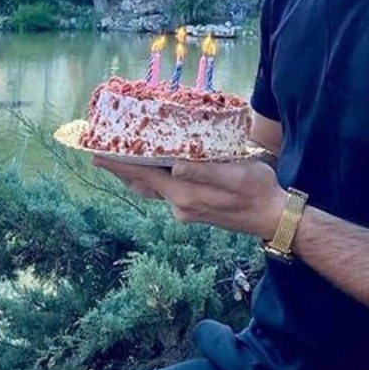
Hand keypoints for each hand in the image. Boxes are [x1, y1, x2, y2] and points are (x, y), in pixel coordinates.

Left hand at [93, 155, 287, 239]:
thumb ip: (205, 172)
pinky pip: (166, 190)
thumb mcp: (237, 175)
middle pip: (143, 183)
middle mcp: (180, 204)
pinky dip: (154, 176)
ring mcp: (186, 209)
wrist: (273, 218)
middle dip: (122, 168)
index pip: (143, 176)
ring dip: (137, 172)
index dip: (119, 164)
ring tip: (121, 155)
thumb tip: (176, 166)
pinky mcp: (194, 208)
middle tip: (99, 150)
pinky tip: (156, 165)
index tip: (95, 154)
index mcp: (185, 195)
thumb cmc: (259, 191)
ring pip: (153, 187)